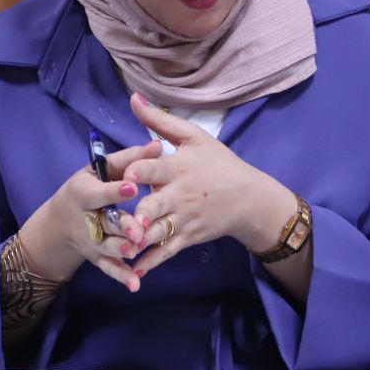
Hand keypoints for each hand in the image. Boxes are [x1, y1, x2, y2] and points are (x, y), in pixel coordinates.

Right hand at [17, 140, 161, 291]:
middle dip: (121, 226)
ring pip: (108, 246)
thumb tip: (158, 145)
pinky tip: (136, 284)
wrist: (61, 223)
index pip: (99, 192)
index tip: (132, 187)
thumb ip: (129, 159)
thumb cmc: (89, 187)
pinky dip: (122, 276)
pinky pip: (110, 268)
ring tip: (135, 251)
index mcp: (84, 192)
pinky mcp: (98, 257)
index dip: (114, 190)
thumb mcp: (101, 170)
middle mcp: (86, 219)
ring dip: (121, 250)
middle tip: (138, 230)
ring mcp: (92, 241)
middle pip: (105, 222)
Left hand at [121, 93, 294, 275]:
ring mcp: (184, 218)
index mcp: (178, 167)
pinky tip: (133, 271)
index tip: (123, 176)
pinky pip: (167, 251)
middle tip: (124, 220)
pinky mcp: (188, 236)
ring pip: (158, 232)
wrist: (249, 198)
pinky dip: (151, 262)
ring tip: (120, 248)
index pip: (155, 169)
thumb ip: (160, 121)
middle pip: (155, 205)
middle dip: (139, 213)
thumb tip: (133, 98)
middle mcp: (179, 194)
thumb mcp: (195, 137)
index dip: (138, 171)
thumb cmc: (219, 163)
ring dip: (139, 241)